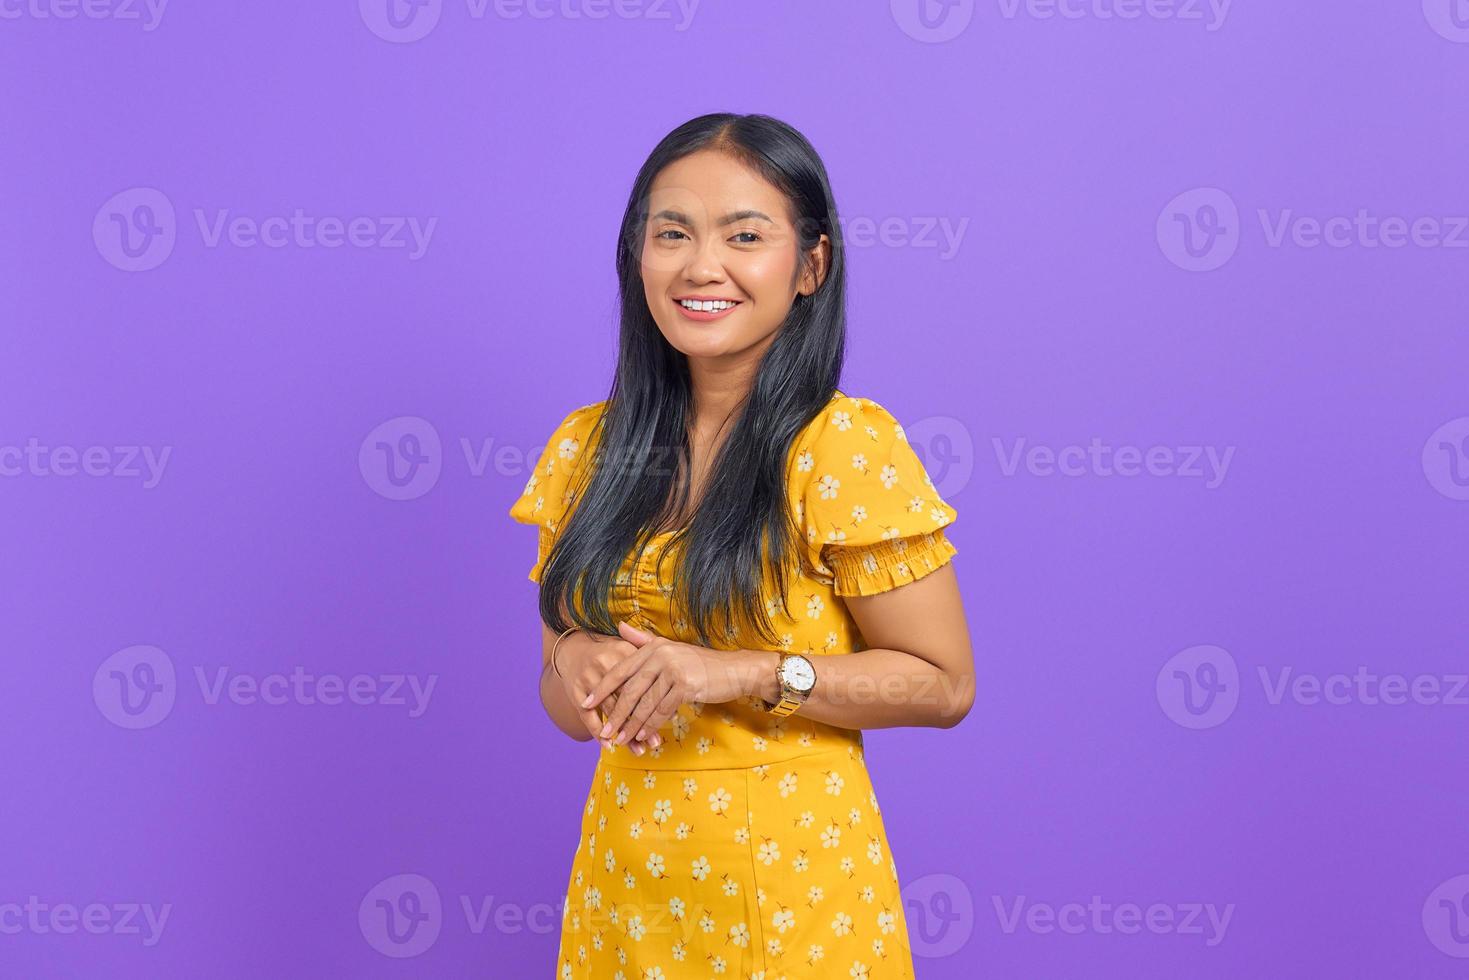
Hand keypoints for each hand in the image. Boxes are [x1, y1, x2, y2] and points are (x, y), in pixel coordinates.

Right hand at [554, 629, 659, 754]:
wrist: (573, 649)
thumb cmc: (610, 655)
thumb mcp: (629, 651)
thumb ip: (650, 667)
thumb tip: (672, 700)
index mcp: (622, 650)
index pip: (643, 679)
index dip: (657, 699)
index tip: (671, 717)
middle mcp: (605, 663)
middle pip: (627, 698)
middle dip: (643, 722)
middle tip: (655, 742)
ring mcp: (588, 677)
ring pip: (610, 711)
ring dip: (624, 733)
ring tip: (639, 749)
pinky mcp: (575, 690)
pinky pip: (588, 716)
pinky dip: (598, 732)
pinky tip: (609, 745)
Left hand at [580, 621, 752, 745]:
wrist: (733, 670)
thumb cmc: (700, 663)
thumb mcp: (670, 648)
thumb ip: (644, 640)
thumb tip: (620, 626)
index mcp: (653, 647)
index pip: (620, 670)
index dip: (601, 689)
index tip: (586, 704)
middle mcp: (660, 655)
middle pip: (629, 690)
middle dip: (614, 714)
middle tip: (603, 732)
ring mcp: (673, 669)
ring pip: (645, 703)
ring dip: (631, 725)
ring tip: (620, 739)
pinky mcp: (685, 685)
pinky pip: (662, 710)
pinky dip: (651, 725)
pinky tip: (643, 735)